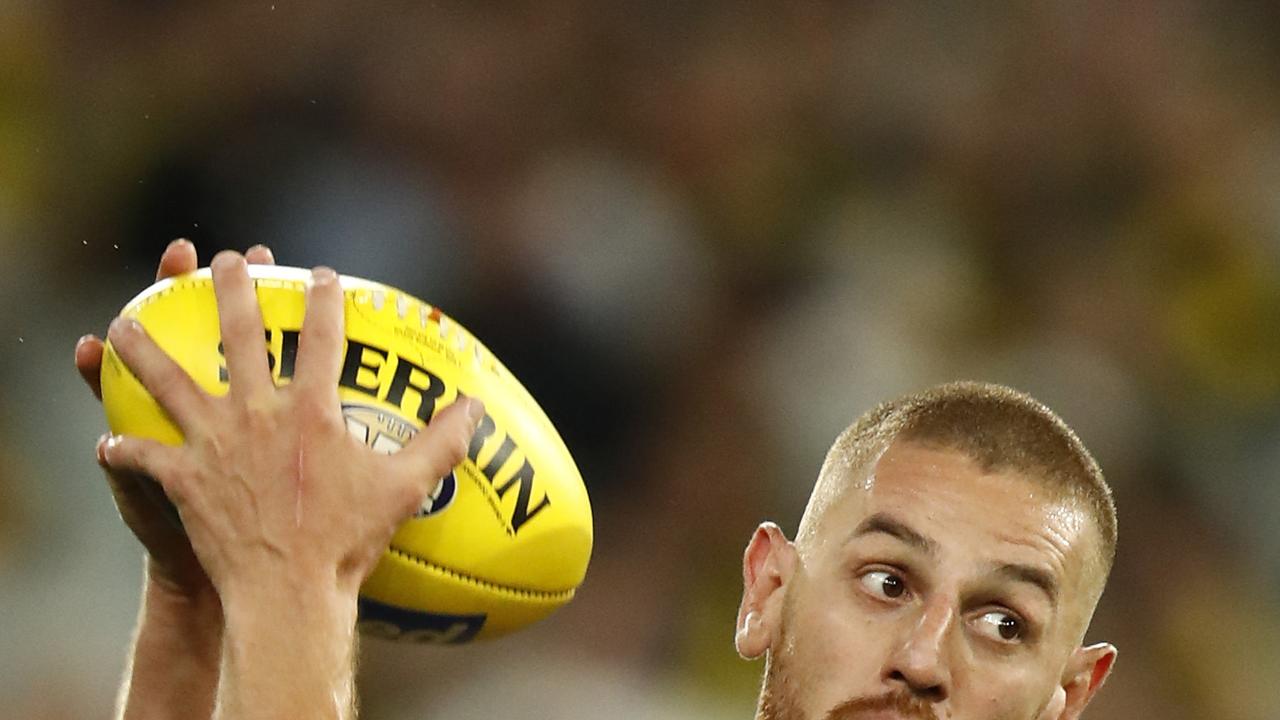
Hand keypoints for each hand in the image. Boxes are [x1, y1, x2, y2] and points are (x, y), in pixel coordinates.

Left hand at [99, 251, 482, 601]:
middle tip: (223, 260)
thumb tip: (477, 406)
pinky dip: (124, 451)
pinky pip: (143, 459)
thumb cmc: (348, 540)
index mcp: (310, 411)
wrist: (288, 590)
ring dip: (143, 351)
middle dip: (230, 290)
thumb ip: (443, 442)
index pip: (321, 339)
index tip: (321, 274)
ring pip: (168, 383)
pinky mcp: (182, 480)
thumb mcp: (405, 488)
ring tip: (121, 324)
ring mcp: (212, 445)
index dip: (324, 300)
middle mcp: (256, 414)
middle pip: (239, 336)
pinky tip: (109, 442)